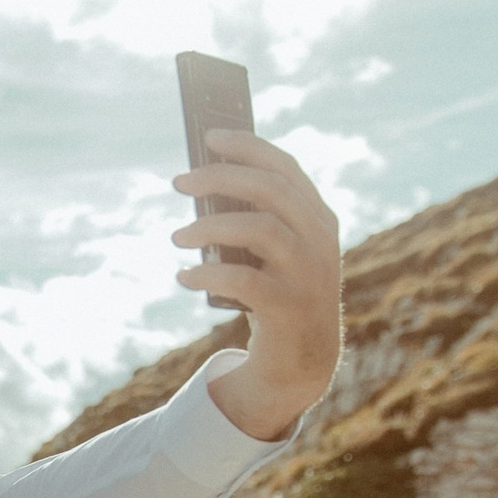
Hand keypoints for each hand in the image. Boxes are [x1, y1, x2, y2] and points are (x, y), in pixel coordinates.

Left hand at [172, 128, 342, 441]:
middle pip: (271, 191)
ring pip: (261, 229)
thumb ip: (249, 220)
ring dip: (211, 227)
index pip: (285, 169)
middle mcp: (320, 241)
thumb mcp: (269, 253)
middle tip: (179, 181)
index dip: (248, 147)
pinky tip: (183, 277)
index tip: (210, 135)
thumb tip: (200, 187)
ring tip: (177, 237)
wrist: (301, 361)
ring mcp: (309, 274)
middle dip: (221, 178)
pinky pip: (245, 281)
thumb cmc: (276, 294)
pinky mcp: (290, 308)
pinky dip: (208, 274)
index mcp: (318, 219)